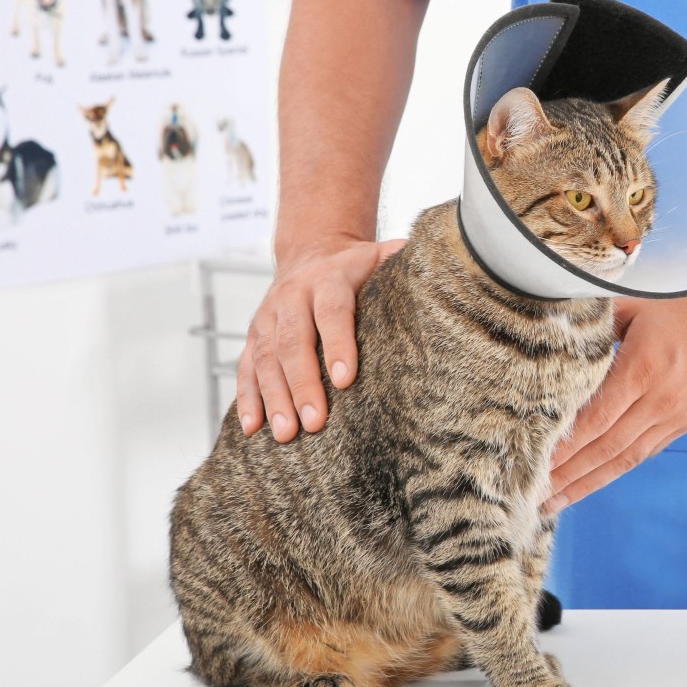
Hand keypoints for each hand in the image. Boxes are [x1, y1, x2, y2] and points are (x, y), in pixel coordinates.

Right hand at [236, 238, 405, 441]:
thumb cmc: (356, 267)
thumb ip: (402, 263)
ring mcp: (267, 316)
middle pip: (293, 341)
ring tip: (285, 435)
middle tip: (314, 422)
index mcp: (328, 278)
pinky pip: (246, 367)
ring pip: (265, 358)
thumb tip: (441, 270)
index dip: (338, 343)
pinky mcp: (253, 335)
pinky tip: (252, 428)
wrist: (311, 251)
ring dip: (274, 398)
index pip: (332, 311)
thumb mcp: (380, 256)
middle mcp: (292, 296)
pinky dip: (247, 398)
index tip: (346, 379)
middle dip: (302, 384)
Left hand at [546, 288, 686, 509]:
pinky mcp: (686, 422)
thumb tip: (549, 335)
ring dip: (588, 481)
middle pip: (606, 447)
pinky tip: (591, 480)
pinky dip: (615, 470)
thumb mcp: (635, 303)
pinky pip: (644, 452)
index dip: (563, 445)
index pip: (595, 418)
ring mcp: (676, 416)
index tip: (534, 461)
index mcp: (643, 368)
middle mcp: (661, 400)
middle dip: (567, 473)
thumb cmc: (685, 299)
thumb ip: (593, 326)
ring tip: (556, 499)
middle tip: (533, 493)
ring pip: (625, 458)